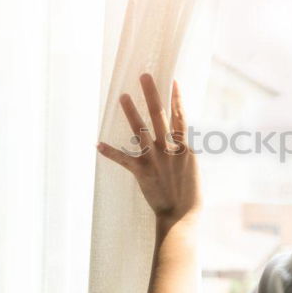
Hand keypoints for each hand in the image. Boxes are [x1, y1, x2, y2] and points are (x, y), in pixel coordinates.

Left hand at [97, 75, 199, 232]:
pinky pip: (123, 159)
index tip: (173, 81)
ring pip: (140, 131)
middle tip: (144, 76)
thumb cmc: (191, 196)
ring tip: (123, 96)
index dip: (177, 99)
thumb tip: (180, 142)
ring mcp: (155, 160)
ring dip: (130, 112)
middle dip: (151, 94)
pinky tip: (98, 143)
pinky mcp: (142, 172)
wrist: (182, 216)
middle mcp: (169, 150)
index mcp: (185, 148)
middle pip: (159, 115)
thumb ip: (184, 153)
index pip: (181, 117)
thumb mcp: (193, 169)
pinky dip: (110, 152)